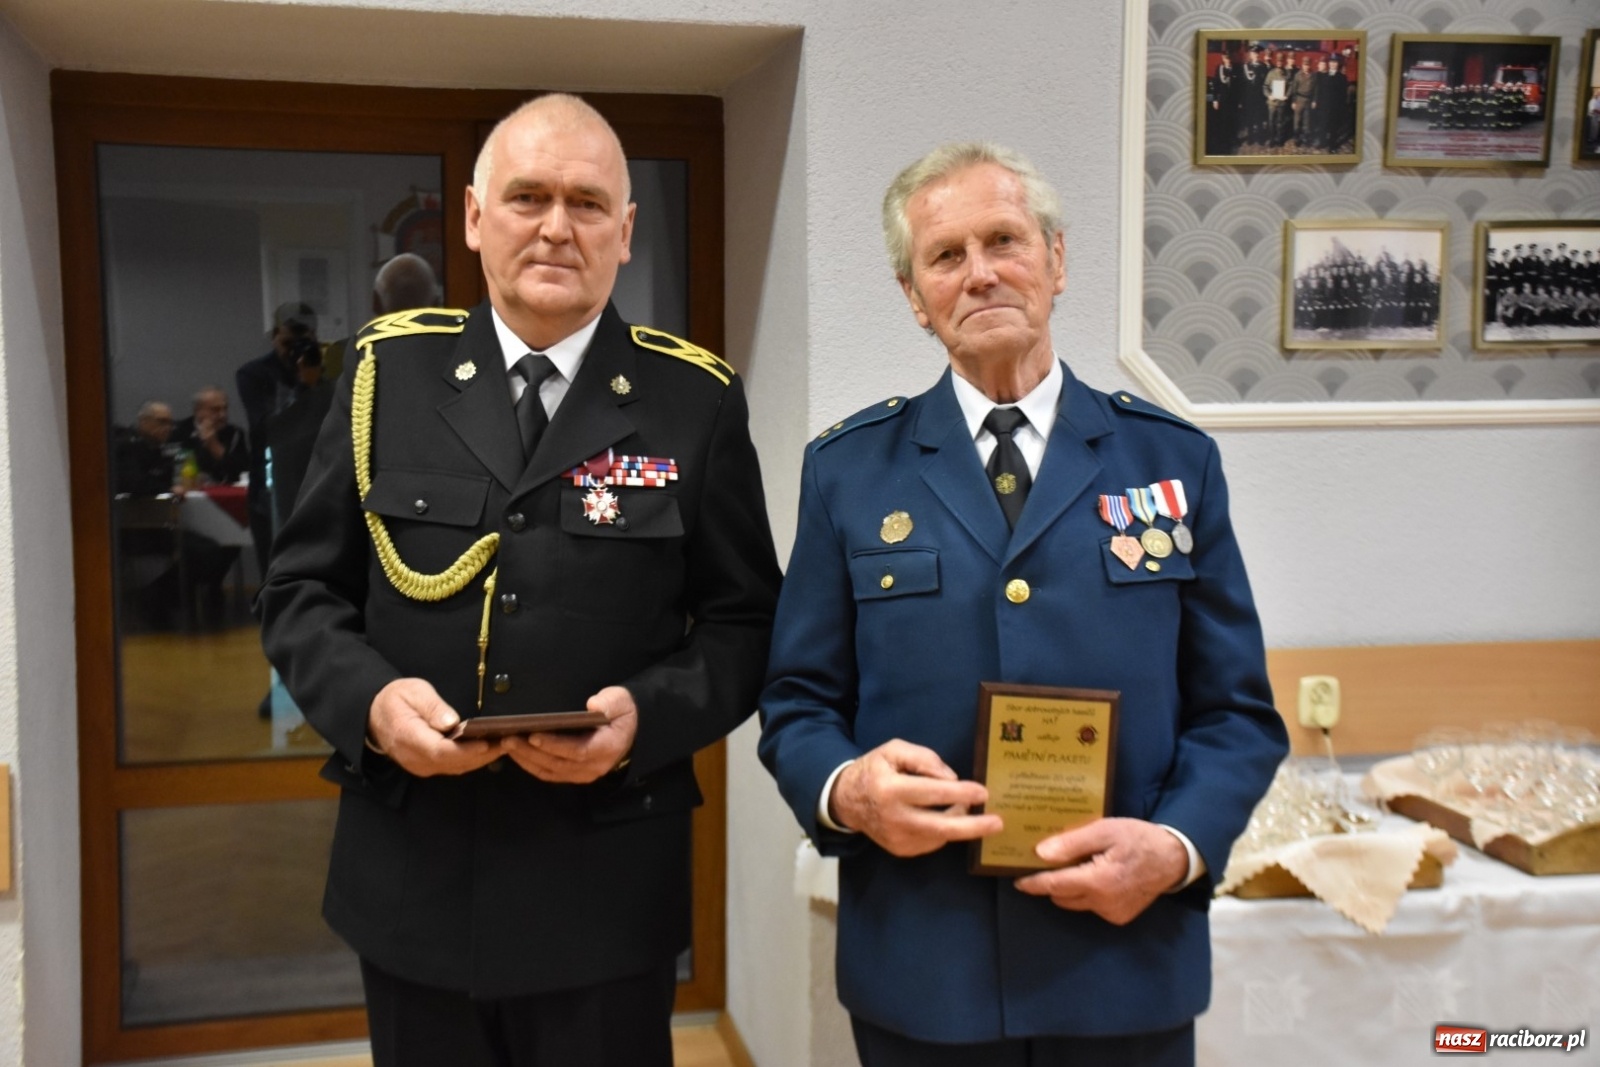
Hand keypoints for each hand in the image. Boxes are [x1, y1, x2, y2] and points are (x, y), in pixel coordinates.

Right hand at [368, 677, 500, 776]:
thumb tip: (452, 722)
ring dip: (481, 759)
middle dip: (482, 755)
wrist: (376, 714)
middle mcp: (413, 757)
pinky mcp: (426, 766)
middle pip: (452, 763)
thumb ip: (432, 707)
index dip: (466, 750)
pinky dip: (471, 760)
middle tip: (507, 741)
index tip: (488, 743)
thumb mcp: (414, 692)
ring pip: (455, 768)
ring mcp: (419, 765)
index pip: (440, 751)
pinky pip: (452, 767)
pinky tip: (488, 750)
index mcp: (408, 736)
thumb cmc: (396, 699)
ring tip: (504, 745)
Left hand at [500, 685, 636, 783]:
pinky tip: (517, 754)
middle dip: (531, 752)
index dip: (554, 745)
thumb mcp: (622, 701)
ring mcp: (584, 774)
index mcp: (607, 747)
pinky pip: (551, 774)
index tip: (533, 735)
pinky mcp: (575, 775)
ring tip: (507, 745)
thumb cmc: (622, 713)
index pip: (578, 750)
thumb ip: (610, 703)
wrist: (631, 731)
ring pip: (551, 771)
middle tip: (508, 739)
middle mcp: (594, 766)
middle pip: (558, 763)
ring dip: (527, 760)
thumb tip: (593, 706)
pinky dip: (532, 766)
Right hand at [829, 740, 1001, 856]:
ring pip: (940, 836)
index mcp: (890, 789)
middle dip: (973, 826)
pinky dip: (944, 830)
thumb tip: (952, 778)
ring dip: (960, 823)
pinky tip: (944, 816)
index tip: (983, 793)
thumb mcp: (894, 751)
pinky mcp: (901, 850)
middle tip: (997, 822)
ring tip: (967, 809)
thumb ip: (924, 758)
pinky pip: (932, 842)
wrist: (846, 801)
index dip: (960, 794)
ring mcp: (898, 839)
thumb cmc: (874, 770)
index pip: (932, 793)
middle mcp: (895, 818)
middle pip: (941, 826)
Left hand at [1013, 818, 1188, 925]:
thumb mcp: (1104, 830)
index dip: (1034, 883)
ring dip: (1069, 888)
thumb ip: (1072, 843)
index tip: (1017, 880)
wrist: (1173, 858)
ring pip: (1075, 903)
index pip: (1055, 885)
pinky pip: (1091, 907)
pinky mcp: (1119, 917)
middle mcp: (1104, 903)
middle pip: (1062, 896)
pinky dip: (1087, 893)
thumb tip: (1041, 853)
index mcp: (1098, 881)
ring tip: (1073, 866)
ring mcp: (1112, 913)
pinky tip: (1095, 874)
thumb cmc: (1138, 838)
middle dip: (1051, 882)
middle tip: (1047, 863)